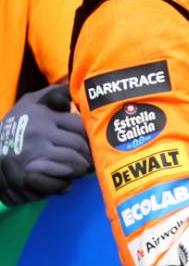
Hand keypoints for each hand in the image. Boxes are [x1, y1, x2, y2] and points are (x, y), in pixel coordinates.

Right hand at [0, 84, 91, 206]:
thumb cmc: (17, 121)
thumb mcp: (31, 101)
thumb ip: (53, 93)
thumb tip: (74, 88)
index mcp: (45, 115)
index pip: (78, 125)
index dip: (89, 135)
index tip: (94, 141)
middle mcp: (41, 131)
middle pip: (78, 143)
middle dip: (88, 153)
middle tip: (94, 158)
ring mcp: (35, 150)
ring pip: (71, 159)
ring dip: (82, 166)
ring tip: (85, 168)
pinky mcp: (30, 168)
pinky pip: (58, 173)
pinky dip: (68, 176)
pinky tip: (70, 177)